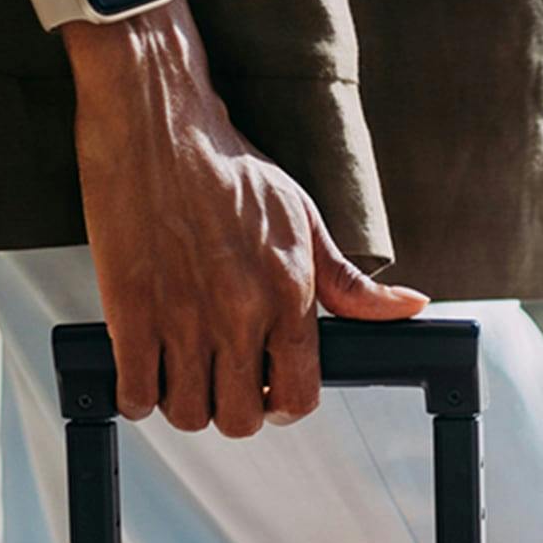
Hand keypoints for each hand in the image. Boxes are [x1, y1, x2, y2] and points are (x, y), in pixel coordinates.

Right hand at [64, 0, 428, 434]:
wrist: (160, 122)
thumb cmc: (232, 170)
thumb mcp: (305, 221)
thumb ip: (351, 284)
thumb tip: (410, 308)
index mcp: (288, 297)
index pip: (298, 397)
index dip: (283, 406)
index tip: (268, 392)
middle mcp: (239, 315)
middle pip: (240, 419)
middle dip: (233, 409)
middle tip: (220, 381)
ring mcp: (183, 318)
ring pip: (188, 413)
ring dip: (184, 403)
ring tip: (181, 372)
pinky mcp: (131, 311)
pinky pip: (136, 393)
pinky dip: (138, 394)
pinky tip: (144, 369)